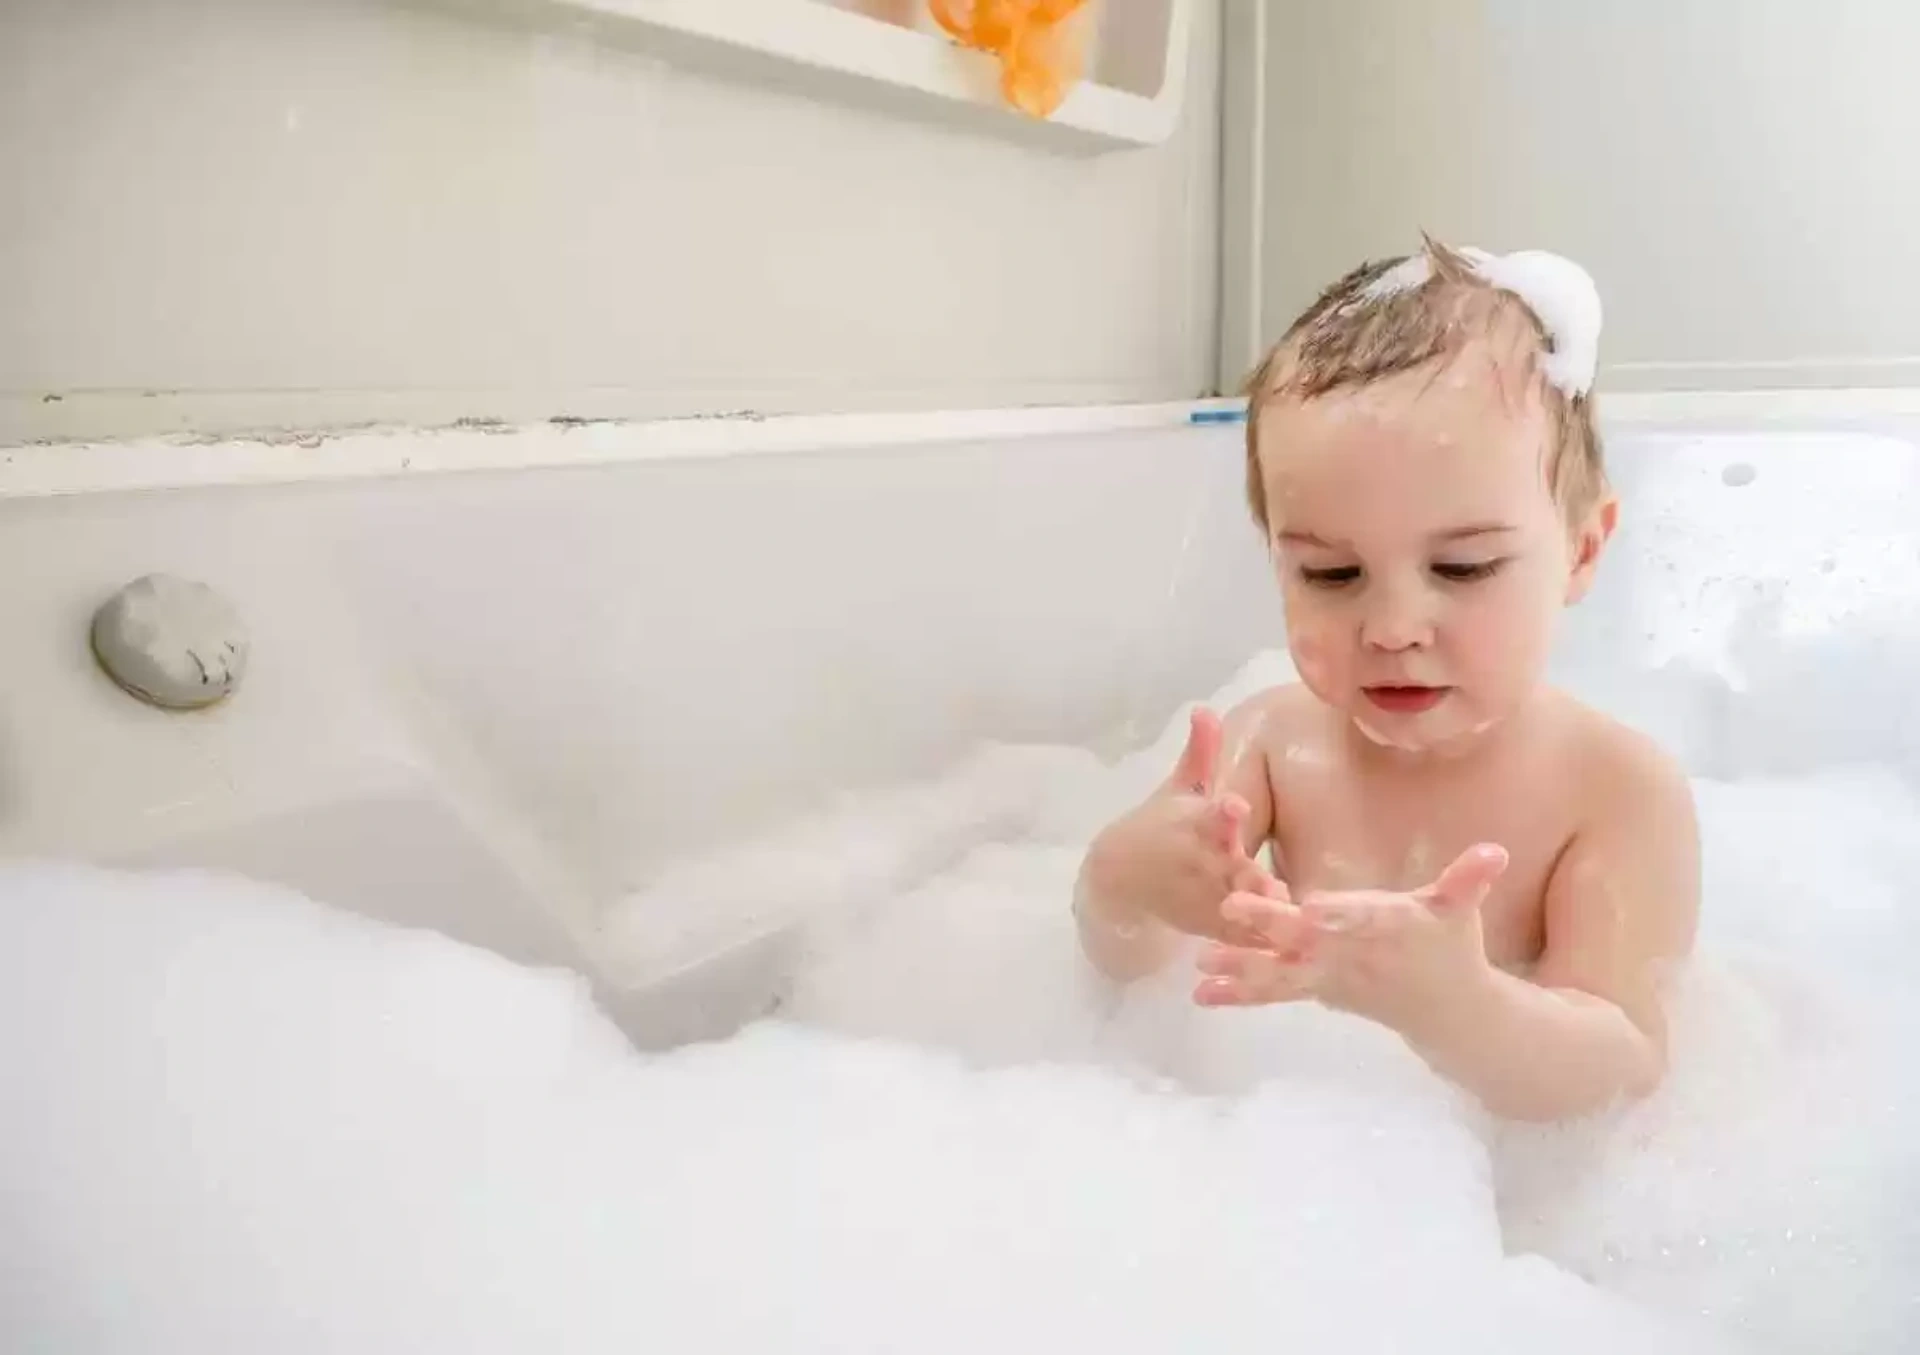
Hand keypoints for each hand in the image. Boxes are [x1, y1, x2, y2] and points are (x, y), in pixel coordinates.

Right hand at [1078, 707, 1282, 943]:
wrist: (1120, 878)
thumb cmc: (1159, 823)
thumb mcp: (1178, 787)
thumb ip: (1199, 752)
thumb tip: (1205, 708)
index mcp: (1190, 823)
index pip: (1207, 816)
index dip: (1221, 814)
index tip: (1234, 806)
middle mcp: (1196, 860)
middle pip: (1224, 868)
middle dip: (1245, 876)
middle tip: (1273, 886)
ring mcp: (1203, 896)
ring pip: (1234, 906)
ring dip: (1256, 913)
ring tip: (1287, 916)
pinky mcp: (1210, 924)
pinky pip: (1238, 935)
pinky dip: (1258, 941)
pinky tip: (1288, 942)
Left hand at [1192, 843, 1508, 1039]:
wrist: (1447, 1013)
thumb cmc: (1450, 948)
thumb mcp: (1460, 912)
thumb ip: (1468, 880)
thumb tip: (1496, 851)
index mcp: (1384, 928)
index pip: (1362, 918)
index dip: (1340, 914)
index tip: (1312, 908)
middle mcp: (1351, 955)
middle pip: (1306, 940)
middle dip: (1268, 925)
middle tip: (1228, 908)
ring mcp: (1329, 977)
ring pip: (1280, 973)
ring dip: (1239, 968)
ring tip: (1199, 963)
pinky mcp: (1315, 990)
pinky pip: (1272, 992)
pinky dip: (1238, 992)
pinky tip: (1199, 991)